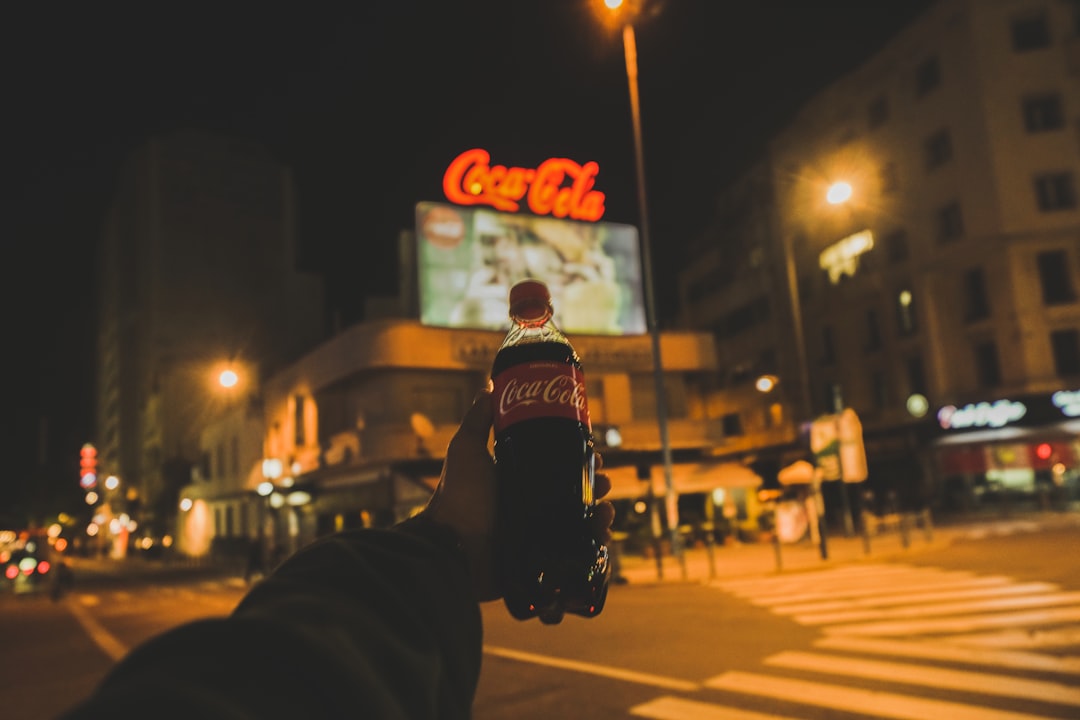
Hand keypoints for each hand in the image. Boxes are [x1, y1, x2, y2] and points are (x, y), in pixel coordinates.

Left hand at [423, 387, 614, 601]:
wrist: (452, 547)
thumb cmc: (458, 496)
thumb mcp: (466, 449)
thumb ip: (477, 419)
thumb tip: (490, 386)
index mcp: (517, 478)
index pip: (556, 464)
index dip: (578, 457)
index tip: (594, 451)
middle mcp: (529, 503)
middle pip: (573, 490)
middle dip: (595, 484)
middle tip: (603, 482)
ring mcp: (537, 531)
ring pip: (580, 519)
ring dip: (600, 512)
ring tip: (605, 510)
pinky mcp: (542, 557)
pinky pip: (576, 548)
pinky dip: (594, 541)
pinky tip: (602, 533)